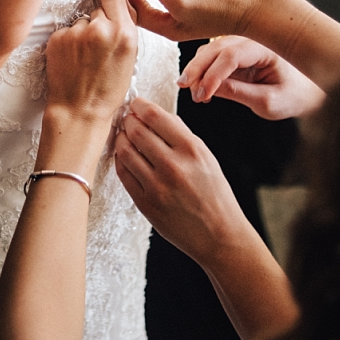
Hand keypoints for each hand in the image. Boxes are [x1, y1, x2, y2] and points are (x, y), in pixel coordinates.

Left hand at [45, 0, 138, 121]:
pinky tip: (72, 59)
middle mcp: (100, 28)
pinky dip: (68, 41)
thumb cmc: (107, 89)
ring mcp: (76, 33)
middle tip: (99, 44)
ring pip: (81, 21)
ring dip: (83, 32)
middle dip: (99, 19)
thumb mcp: (130, 57)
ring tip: (85, 57)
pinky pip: (66, 31)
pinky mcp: (57, 38)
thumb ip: (126, 27)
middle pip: (98, 7)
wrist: (79, 110)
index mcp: (123, 32)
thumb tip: (119, 0)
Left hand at [114, 98, 258, 267]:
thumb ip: (182, 135)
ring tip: (124, 136)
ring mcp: (157, 186)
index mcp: (192, 149)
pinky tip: (125, 156)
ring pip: (125, 151)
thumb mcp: (207, 158)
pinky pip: (123, 173)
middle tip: (127, 119)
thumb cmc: (215, 195)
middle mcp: (173, 166)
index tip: (136, 104)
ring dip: (121, 139)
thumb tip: (158, 116)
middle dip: (128, 120)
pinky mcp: (145, 203)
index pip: (155, 116)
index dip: (140, 105)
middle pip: (136, 130)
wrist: (219, 235)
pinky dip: (121, 160)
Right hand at [179, 36, 324, 119]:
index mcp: (266, 48)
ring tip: (193, 93)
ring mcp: (242, 44)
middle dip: (197, 68)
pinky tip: (200, 88)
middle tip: (185, 89)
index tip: (202, 95)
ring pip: (209, 50)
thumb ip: (240, 94)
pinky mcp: (235, 53)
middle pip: (215, 48)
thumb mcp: (270, 102)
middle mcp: (252, 40)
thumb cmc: (294, 96)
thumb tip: (209, 90)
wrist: (307, 91)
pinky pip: (211, 56)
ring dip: (196, 69)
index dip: (213, 75)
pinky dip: (201, 70)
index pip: (231, 55)